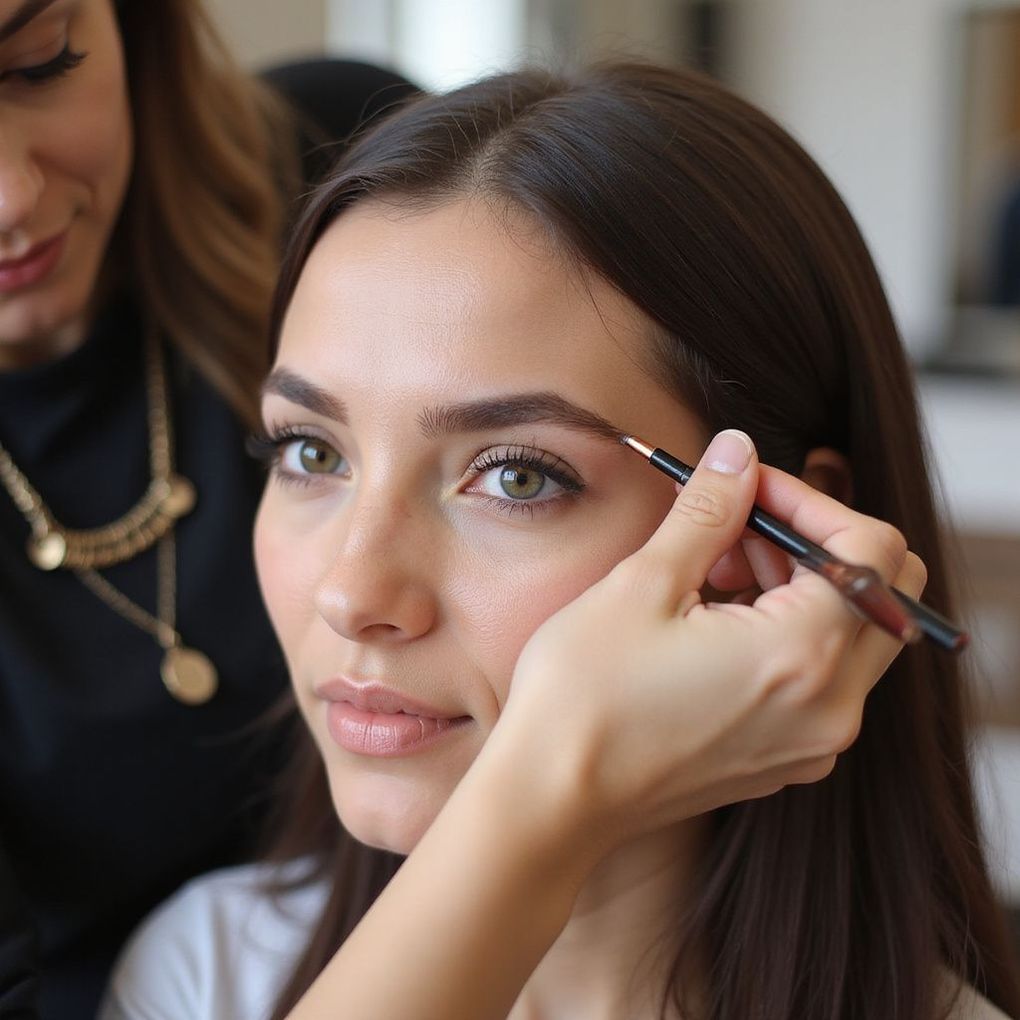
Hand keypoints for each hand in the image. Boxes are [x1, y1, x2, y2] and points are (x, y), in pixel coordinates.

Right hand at [494, 429, 926, 852]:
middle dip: (813, 541)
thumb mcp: (644, 584)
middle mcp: (833, 707)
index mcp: (805, 656)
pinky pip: (823, 677)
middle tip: (735, 527)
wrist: (553, 798)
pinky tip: (715, 621)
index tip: (749, 489)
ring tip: (713, 571)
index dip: (811, 501)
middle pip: (879, 592)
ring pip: (852, 634)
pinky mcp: (789, 757)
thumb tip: (739, 452)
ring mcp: (815, 741)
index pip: (871, 549)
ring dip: (799, 585)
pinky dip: (789, 634)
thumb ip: (708, 510)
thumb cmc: (585, 696)